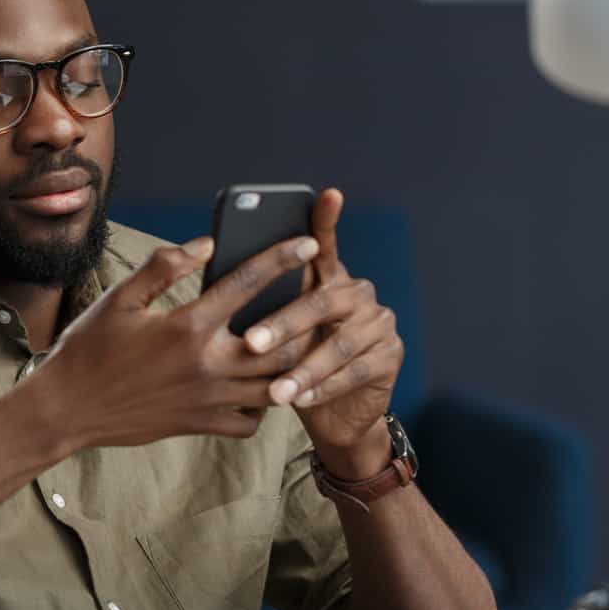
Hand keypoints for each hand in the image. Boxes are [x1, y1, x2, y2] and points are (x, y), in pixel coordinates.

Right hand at [37, 233, 322, 448]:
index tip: (309, 244)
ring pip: (277, 384)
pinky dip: (263, 405)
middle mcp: (207, 363)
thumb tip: (206, 245)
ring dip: (293, 364)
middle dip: (305, 317)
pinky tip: (258, 387)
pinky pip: (252, 420)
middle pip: (282, 340)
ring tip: (298, 345)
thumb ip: (164, 267)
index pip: (249, 283)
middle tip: (316, 302)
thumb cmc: (88, 349)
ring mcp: (209, 398)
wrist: (67, 409)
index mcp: (188, 325)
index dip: (283, 258)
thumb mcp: (119, 298)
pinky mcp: (202, 425)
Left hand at [239, 188, 403, 475]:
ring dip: (303, 369)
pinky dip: (324, 388)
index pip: (325, 245)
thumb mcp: (272, 334)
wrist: (332, 415)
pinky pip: (355, 372)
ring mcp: (379, 323)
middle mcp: (358, 294)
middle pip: (322, 302)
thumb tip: (217, 283)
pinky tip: (300, 399)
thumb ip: (257, 307)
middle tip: (250, 343)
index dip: (326, 221)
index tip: (328, 194)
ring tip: (273, 390)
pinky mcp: (391, 356)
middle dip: (283, 325)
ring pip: (338, 344)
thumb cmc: (290, 365)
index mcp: (328, 279)